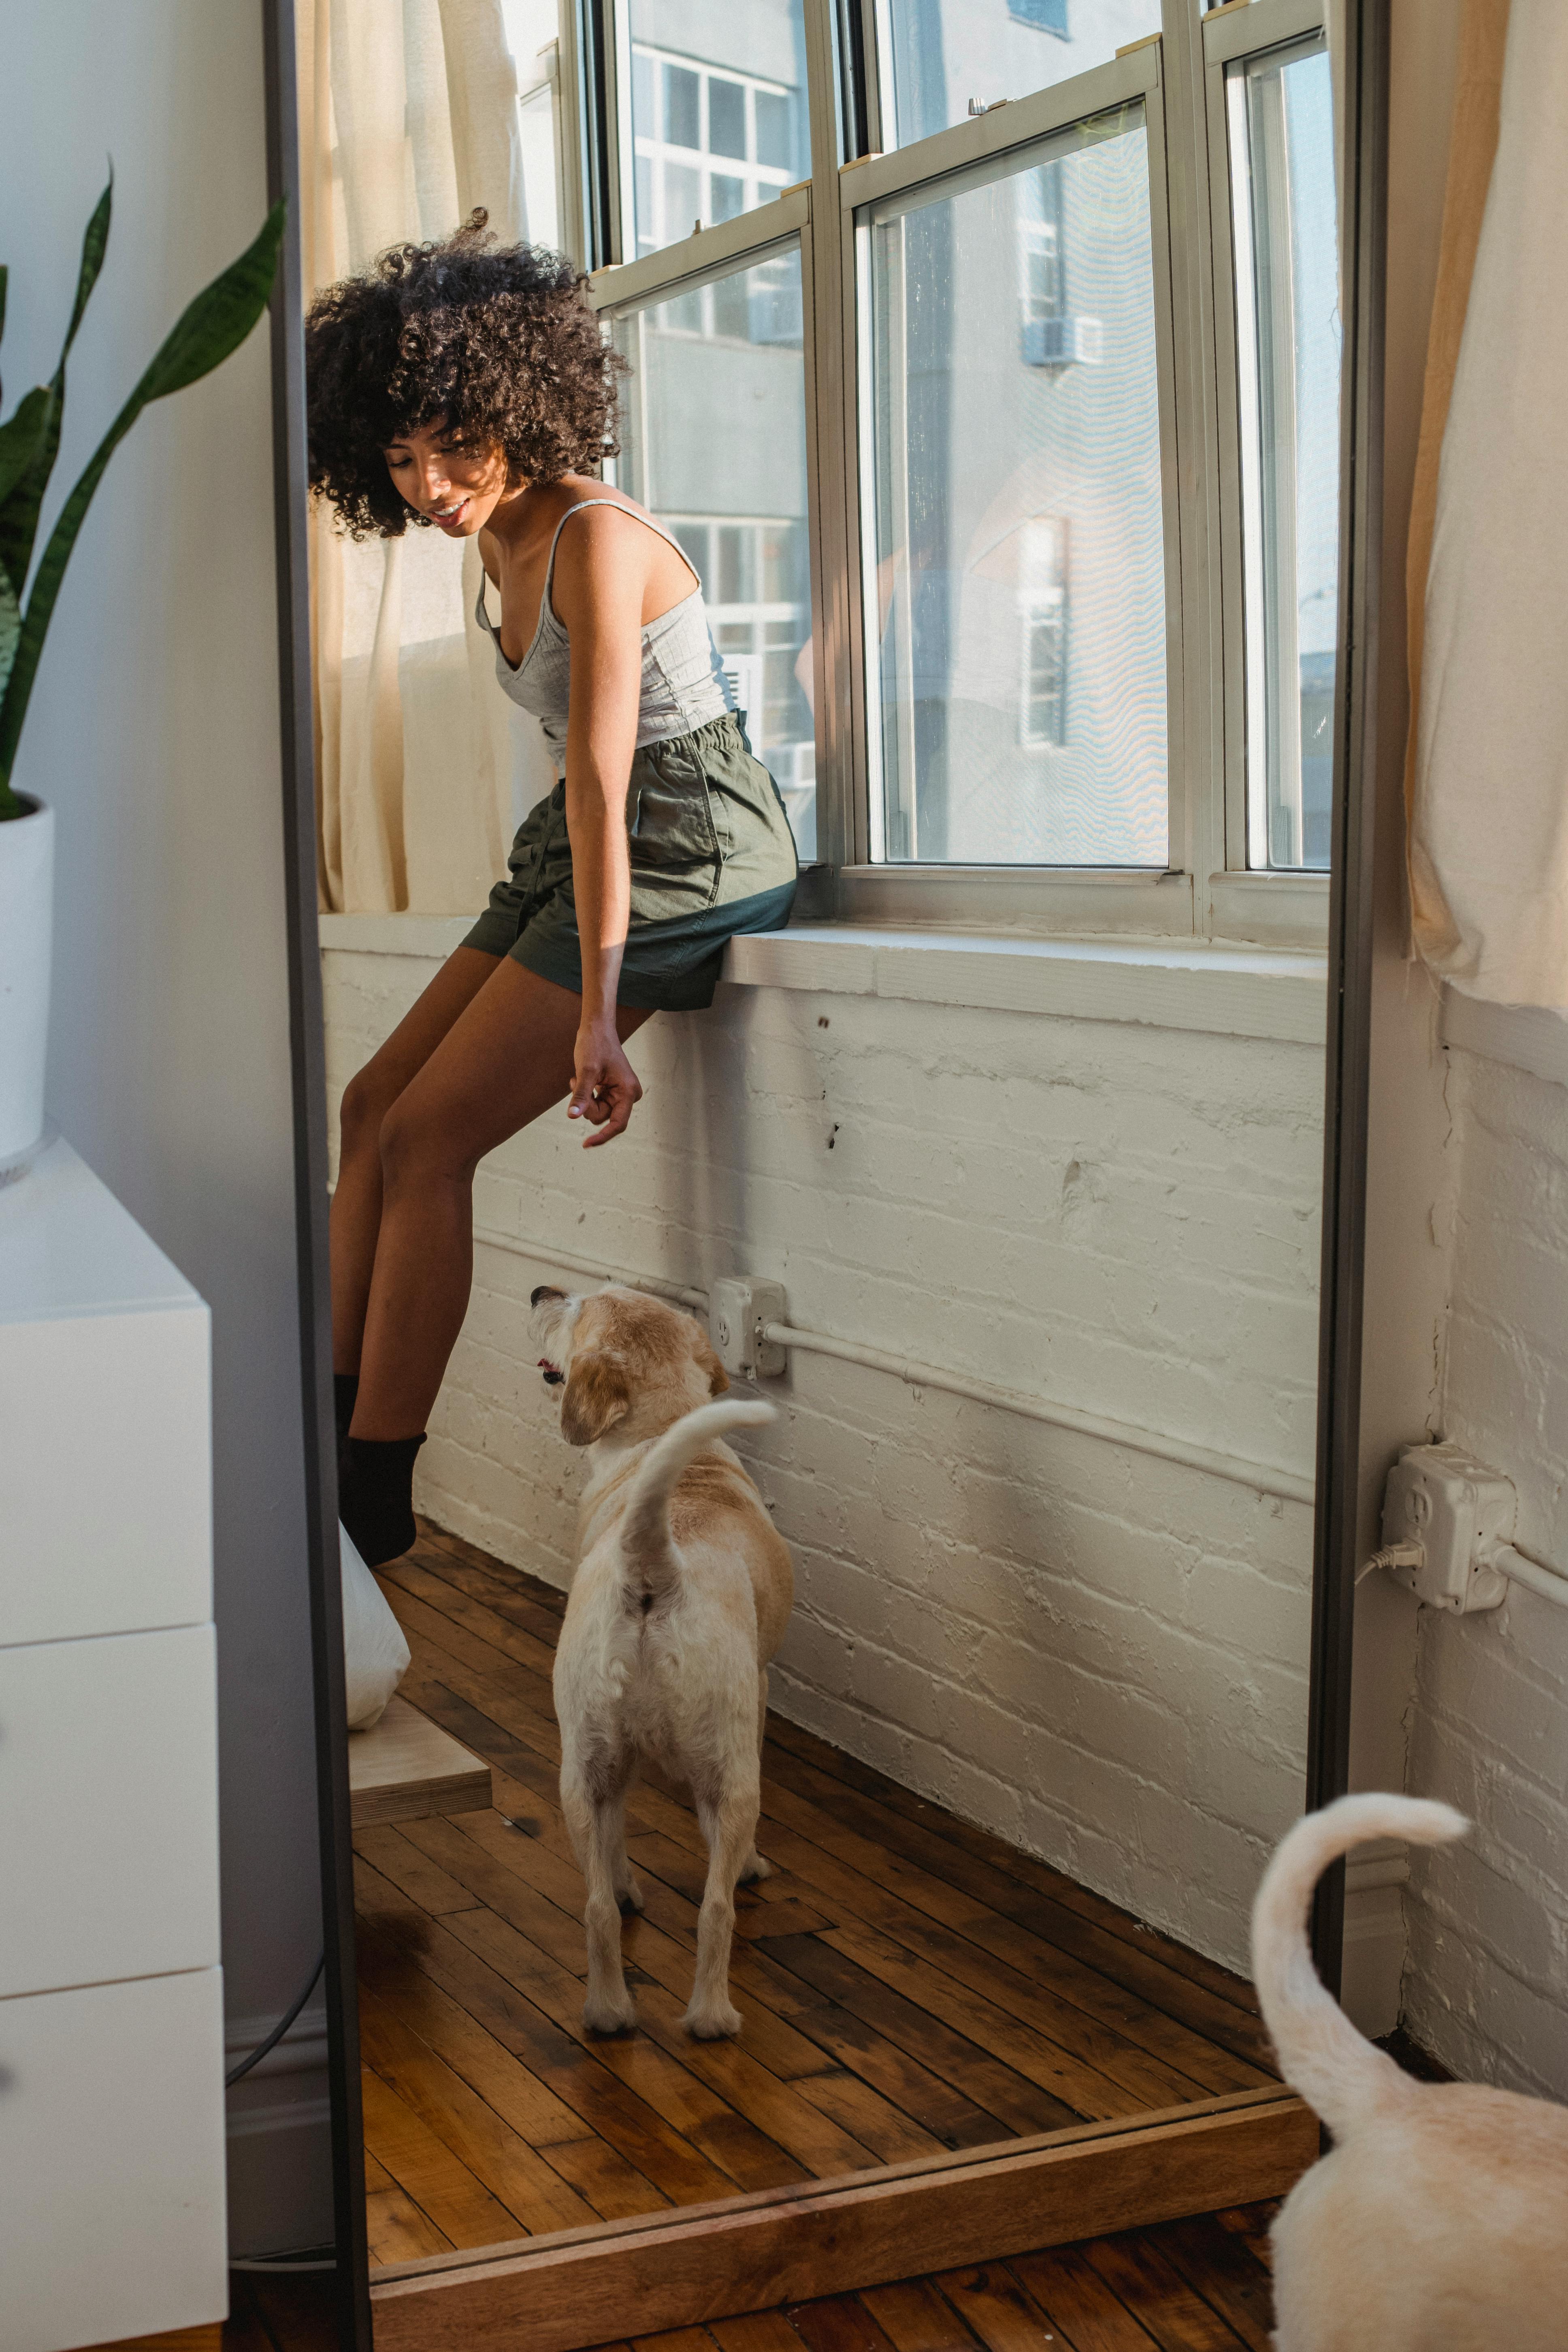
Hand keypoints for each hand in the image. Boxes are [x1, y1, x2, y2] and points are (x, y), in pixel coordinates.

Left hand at [567, 1016, 642, 1146]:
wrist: (597, 1028)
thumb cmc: (595, 1044)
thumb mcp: (586, 1071)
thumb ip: (581, 1096)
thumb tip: (573, 1116)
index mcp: (628, 1092)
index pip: (617, 1124)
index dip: (602, 1137)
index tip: (586, 1144)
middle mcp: (628, 1095)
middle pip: (603, 1118)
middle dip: (587, 1106)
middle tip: (577, 1084)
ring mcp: (620, 1094)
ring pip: (597, 1112)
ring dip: (584, 1099)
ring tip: (579, 1078)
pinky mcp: (611, 1091)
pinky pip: (595, 1104)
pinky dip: (585, 1095)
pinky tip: (581, 1079)